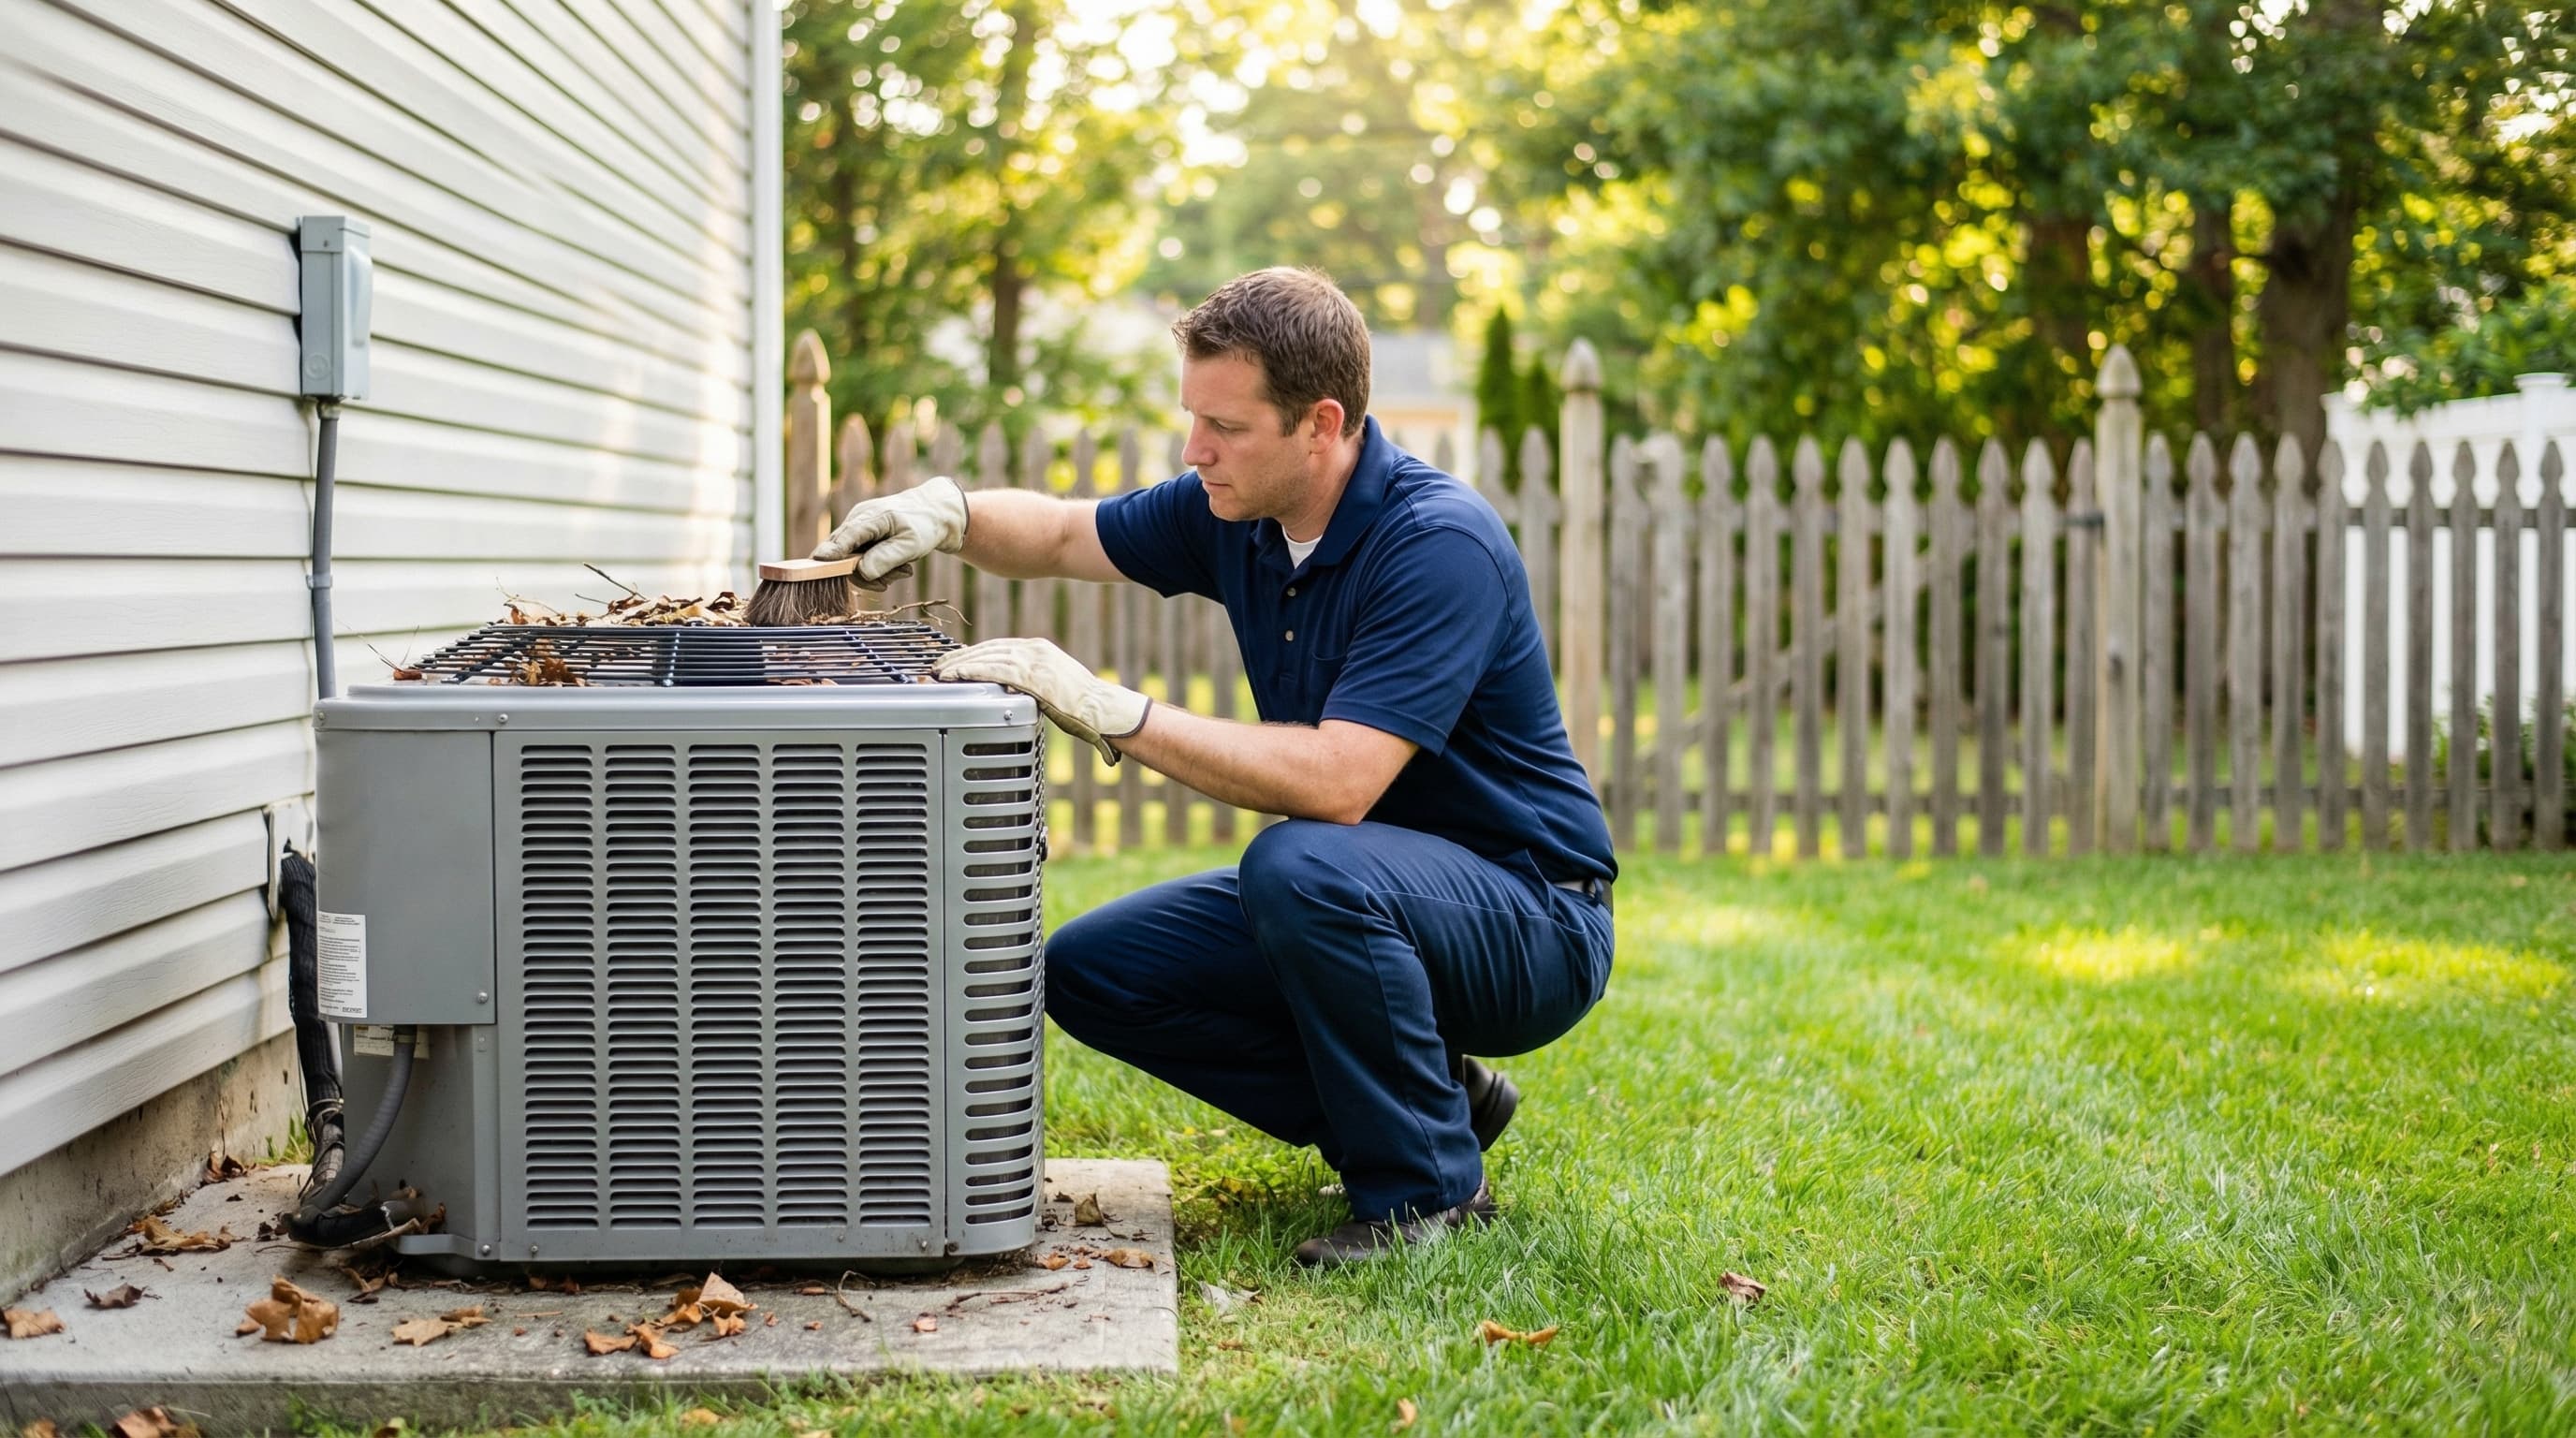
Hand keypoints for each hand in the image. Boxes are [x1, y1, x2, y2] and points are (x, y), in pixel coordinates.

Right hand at [813, 475, 969, 586]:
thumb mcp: (911, 545)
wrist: (934, 513)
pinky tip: (897, 566)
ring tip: (903, 570)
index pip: (845, 536)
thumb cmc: (924, 526)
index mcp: (871, 517)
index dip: (831, 552)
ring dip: (876, 573)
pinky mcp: (860, 536)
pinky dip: (877, 568)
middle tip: (892, 579)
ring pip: (851, 560)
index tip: (818, 564)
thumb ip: (886, 558)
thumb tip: (861, 572)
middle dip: (865, 573)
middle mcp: (858, 519)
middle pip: (842, 553)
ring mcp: (857, 527)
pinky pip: (859, 558)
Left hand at [933, 637, 1149, 764]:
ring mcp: (1033, 660)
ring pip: (986, 657)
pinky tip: (957, 675)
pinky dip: (972, 671)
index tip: (954, 661)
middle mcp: (1034, 649)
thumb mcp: (1051, 685)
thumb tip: (1005, 690)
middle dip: (959, 657)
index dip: (972, 653)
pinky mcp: (1032, 675)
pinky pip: (994, 670)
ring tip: (940, 673)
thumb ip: (1027, 681)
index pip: (997, 647)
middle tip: (938, 666)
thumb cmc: (1080, 706)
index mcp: (1038, 649)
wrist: (1100, 710)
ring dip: (959, 664)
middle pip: (987, 648)